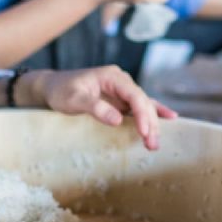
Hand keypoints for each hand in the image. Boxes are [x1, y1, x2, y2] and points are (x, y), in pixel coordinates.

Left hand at [20, 67, 177, 150]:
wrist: (52, 87)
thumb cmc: (61, 91)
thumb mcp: (74, 99)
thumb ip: (95, 107)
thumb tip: (117, 119)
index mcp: (112, 77)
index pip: (134, 95)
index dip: (141, 114)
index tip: (144, 132)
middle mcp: (121, 82)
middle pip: (142, 102)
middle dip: (150, 123)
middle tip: (152, 145)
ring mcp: (121, 91)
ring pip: (143, 106)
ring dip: (151, 124)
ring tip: (155, 144)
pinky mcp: (119, 100)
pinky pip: (139, 107)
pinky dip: (153, 113)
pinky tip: (169, 118)